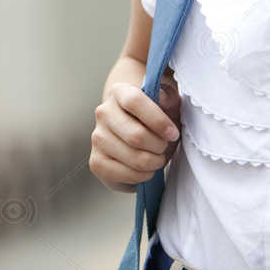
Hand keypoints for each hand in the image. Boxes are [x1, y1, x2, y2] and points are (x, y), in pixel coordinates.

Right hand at [89, 73, 181, 191]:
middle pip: (136, 136)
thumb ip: (168, 98)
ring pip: (134, 158)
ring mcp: (97, 138)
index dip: (158, 120)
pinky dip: (142, 177)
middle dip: (159, 147)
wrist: (134, 130)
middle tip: (165, 147)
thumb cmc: (154, 117)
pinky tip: (145, 170)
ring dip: (154, 163)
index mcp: (119, 92)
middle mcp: (103, 113)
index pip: (135, 102)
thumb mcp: (166, 102)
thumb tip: (163, 99)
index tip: (173, 133)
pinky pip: (125, 175)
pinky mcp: (96, 162)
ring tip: (157, 158)